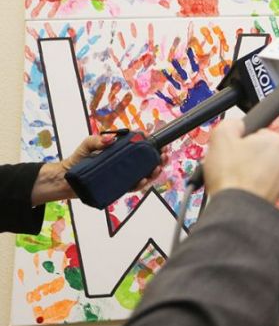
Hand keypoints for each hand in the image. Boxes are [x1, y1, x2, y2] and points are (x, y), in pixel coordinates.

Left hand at [31, 134, 168, 204]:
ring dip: (155, 171)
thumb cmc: (78, 160)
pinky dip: (141, 184)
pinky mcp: (120, 186)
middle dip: (160, 157)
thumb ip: (97, 141)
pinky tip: (144, 180)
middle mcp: (126, 162)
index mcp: (122, 150)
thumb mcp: (88, 145)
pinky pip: (134, 186)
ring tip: (157, 168)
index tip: (155, 139)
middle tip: (164, 155)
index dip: (151, 142)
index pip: (141, 145)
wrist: (67, 179)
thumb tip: (110, 141)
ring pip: (146, 173)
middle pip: (149, 159)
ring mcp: (124, 174)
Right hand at [203, 119, 278, 203]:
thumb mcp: (221, 136)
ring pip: (261, 169)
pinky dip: (251, 186)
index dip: (240, 139)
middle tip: (230, 163)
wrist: (236, 210)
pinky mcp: (277, 195)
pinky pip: (261, 184)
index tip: (233, 147)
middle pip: (260, 151)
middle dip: (245, 155)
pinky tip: (239, 187)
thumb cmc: (233, 178)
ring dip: (248, 171)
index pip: (257, 132)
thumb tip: (236, 125)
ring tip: (232, 177)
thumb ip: (231, 124)